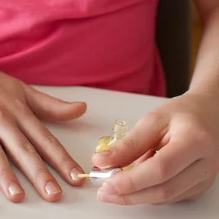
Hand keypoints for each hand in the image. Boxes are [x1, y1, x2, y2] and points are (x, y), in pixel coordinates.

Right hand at [0, 43, 86, 201]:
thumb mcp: (21, 89)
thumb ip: (50, 104)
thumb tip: (81, 108)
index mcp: (18, 110)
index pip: (44, 138)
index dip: (61, 158)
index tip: (75, 177)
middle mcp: (0, 117)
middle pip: (22, 148)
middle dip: (39, 173)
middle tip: (54, 194)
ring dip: (5, 175)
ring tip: (17, 195)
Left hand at [92, 92, 218, 204]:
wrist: (208, 115)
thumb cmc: (182, 113)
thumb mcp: (153, 119)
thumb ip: (130, 143)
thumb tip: (103, 161)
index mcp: (194, 140)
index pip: (161, 169)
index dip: (132, 180)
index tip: (107, 183)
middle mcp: (205, 164)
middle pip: (163, 189)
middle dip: (130, 194)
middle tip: (104, 191)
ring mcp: (204, 179)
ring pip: (166, 197)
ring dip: (136, 196)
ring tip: (113, 187)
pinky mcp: (199, 188)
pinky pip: (170, 196)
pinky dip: (148, 192)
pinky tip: (134, 183)